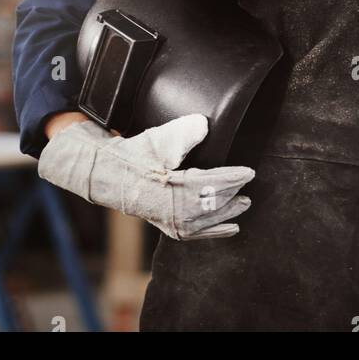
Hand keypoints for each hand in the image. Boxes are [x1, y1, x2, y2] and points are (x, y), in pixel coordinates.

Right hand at [36, 113, 253, 240]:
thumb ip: (181, 132)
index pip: (209, 184)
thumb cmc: (133, 157)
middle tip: (248, 186)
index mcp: (169, 187)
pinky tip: (232, 229)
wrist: (109, 177)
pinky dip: (216, 231)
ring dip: (227, 213)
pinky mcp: (168, 226)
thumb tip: (203, 125)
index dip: (231, 178)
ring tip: (244, 204)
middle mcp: (170, 209)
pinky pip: (198, 233)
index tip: (249, 172)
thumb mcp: (155, 140)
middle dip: (232, 196)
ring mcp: (169, 221)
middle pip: (211, 204)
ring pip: (207, 221)